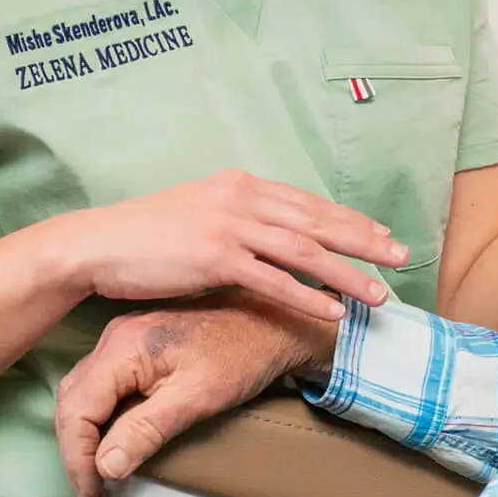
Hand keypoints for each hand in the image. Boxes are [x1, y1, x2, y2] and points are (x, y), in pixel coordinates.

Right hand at [44, 169, 400, 324]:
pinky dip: (308, 296)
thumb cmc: (142, 236)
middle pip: (317, 220)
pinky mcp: (214, 258)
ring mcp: (229, 226)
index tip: (380, 232)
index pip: (307, 202)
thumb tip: (267, 234)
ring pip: (305, 250)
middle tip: (402, 256)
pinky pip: (274, 280)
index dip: (348, 218)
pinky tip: (333, 312)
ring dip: (348, 273)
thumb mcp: (197, 212)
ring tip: (380, 293)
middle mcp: (240, 198)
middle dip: (364, 239)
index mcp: (239, 185)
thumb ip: (235, 219)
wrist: (96, 244)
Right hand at [54, 298, 336, 496]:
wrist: (274, 321)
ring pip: (82, 393)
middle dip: (76, 453)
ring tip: (98, 477)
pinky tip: (112, 444)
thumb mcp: (196, 398)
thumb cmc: (241, 357)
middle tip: (93, 495)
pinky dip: (98, 419)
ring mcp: (123, 339)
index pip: (77, 411)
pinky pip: (101, 385)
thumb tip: (105, 468)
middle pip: (73, 402)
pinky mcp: (136, 345)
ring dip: (84, 437)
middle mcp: (114, 339)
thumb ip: (146, 430)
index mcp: (123, 348)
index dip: (78, 460)